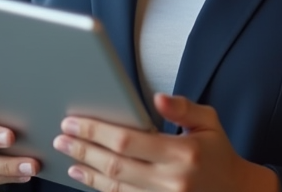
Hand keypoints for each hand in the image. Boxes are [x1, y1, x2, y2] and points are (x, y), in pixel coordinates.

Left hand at [53, 93, 278, 191]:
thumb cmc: (219, 154)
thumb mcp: (209, 121)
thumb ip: (183, 107)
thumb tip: (157, 97)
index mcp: (183, 153)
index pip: (128, 141)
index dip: (96, 131)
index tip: (74, 121)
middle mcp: (171, 181)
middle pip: (114, 165)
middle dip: (83, 149)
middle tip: (62, 137)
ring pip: (115, 187)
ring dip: (88, 172)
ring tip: (69, 158)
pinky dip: (102, 189)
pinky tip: (88, 178)